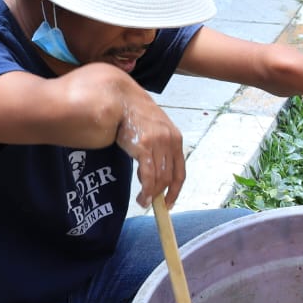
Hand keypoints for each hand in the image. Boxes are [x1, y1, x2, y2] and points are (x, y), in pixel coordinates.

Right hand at [112, 79, 186, 208]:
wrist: (122, 97)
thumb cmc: (135, 114)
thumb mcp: (155, 129)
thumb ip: (159, 146)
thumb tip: (154, 170)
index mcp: (176, 139)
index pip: (180, 171)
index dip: (176, 189)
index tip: (170, 202)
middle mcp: (170, 141)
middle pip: (170, 178)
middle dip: (163, 195)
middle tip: (154, 205)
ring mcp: (158, 144)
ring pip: (159, 179)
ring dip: (152, 194)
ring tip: (143, 201)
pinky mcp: (143, 146)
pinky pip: (148, 175)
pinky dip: (146, 190)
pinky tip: (141, 197)